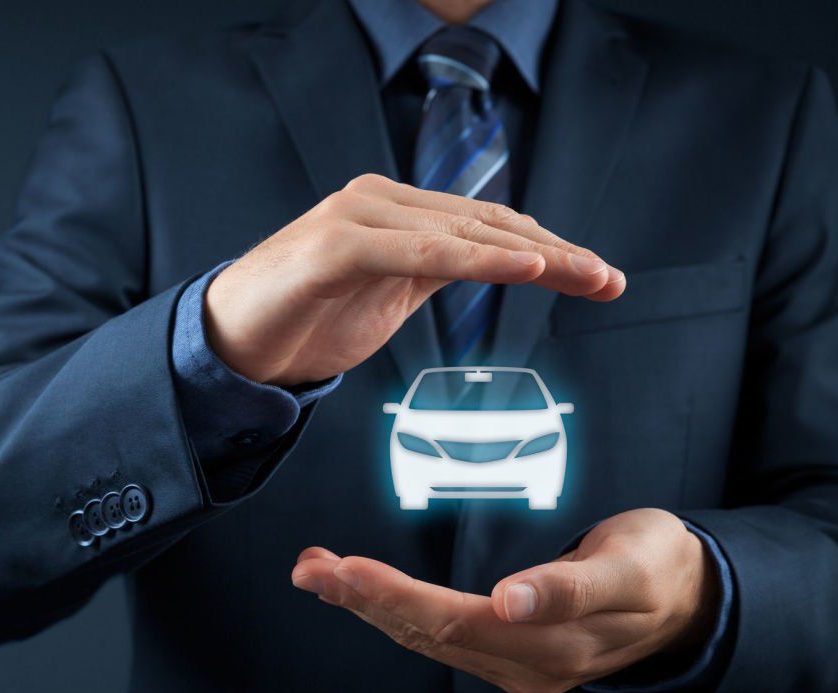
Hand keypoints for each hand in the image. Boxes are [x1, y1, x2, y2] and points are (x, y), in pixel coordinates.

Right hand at [205, 174, 626, 385]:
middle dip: (556, 253)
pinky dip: (474, 257)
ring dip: (530, 254)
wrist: (227, 347)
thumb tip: (497, 266)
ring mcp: (356, 217)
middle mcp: (378, 201)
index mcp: (393, 211)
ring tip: (582, 275)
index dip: (549, 248)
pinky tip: (520, 267)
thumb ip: (433, 272)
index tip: (600, 278)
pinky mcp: (336, 244)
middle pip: (486, 222)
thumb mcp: (386, 296)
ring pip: (460, 231)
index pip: (486, 224)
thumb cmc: (303, 321)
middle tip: (609, 280)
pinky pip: (419, 249)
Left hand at [289, 509, 717, 692]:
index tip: (346, 571)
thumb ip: (574, 585)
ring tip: (317, 573)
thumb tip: (515, 599)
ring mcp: (516, 666)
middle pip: (426, 634)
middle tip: (309, 568)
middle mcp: (526, 664)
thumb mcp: (630, 564)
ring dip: (366, 607)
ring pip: (425, 638)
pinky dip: (393, 611)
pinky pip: (439, 638)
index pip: (454, 622)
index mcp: (554, 642)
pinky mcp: (510, 656)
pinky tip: (361, 592)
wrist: (691, 598)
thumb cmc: (658, 565)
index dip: (395, 597)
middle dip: (361, 600)